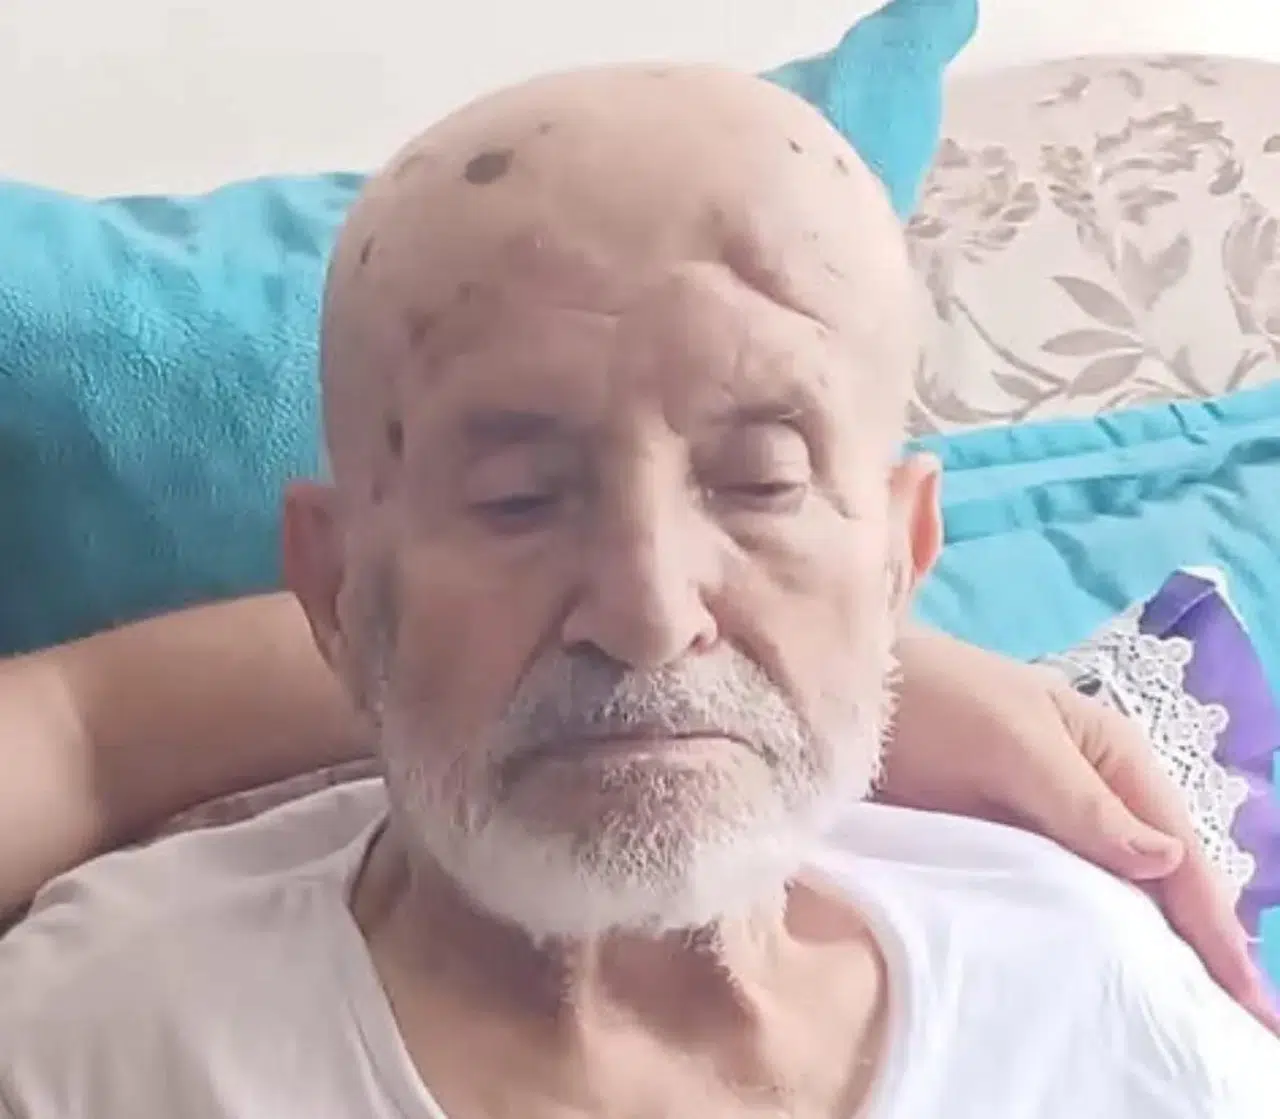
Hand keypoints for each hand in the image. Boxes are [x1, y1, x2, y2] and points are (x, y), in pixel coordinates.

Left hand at [885, 624, 1278, 1032]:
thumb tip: (1167, 860)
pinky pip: (1054, 903)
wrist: (858, 691)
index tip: (1248, 996)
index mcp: (1114, 758)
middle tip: (1234, 1025)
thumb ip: (1083, 802)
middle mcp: (1093, 797)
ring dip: (1144, 951)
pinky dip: (1081, 940)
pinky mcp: (999, 849)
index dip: (1216, 925)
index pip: (1179, 852)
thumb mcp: (1014, 741)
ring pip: (1112, 899)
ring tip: (1174, 1021)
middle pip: (1158, 883)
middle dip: (1196, 949)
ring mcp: (1046, 827)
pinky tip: (1094, 983)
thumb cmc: (939, 697)